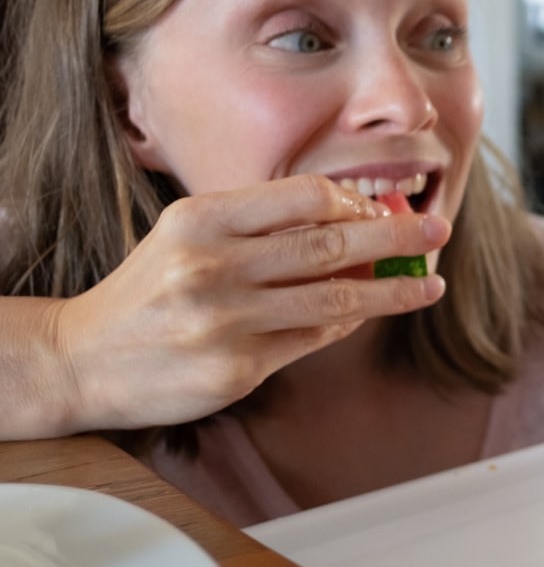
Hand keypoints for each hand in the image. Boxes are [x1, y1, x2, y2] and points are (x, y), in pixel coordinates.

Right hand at [54, 174, 450, 431]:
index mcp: (201, 220)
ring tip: (429, 284)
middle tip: (438, 230)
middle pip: (331, 244)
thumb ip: (262, 225)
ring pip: (336, 297)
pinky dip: (348, 321)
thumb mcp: (190, 236)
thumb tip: (353, 219)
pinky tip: (370, 311)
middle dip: (397, 236)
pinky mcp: (237, 370)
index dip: (355, 200)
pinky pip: (314, 338)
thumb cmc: (151, 289)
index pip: (303, 196)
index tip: (386, 205)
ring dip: (393, 290)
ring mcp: (226, 322)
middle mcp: (213, 268)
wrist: (81, 359)